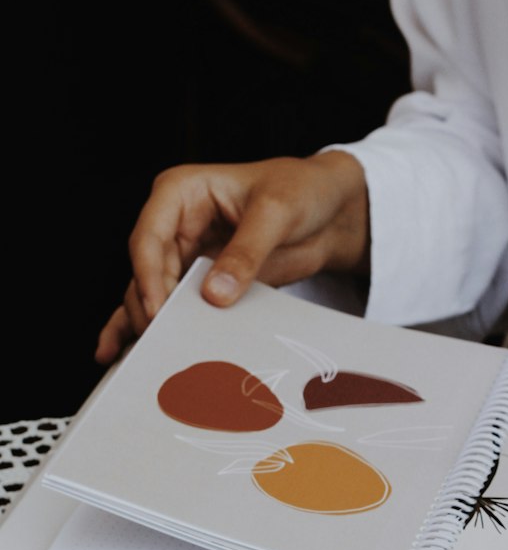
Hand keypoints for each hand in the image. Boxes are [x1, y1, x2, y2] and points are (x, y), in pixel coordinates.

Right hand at [96, 150, 368, 363]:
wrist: (329, 211)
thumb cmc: (301, 191)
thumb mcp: (277, 213)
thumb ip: (246, 252)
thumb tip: (214, 295)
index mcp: (179, 192)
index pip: (149, 238)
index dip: (148, 278)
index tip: (159, 313)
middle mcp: (174, 224)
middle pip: (146, 272)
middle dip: (151, 309)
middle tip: (160, 345)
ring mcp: (186, 255)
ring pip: (152, 293)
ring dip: (153, 324)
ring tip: (153, 358)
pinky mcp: (201, 281)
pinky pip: (173, 306)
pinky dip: (160, 326)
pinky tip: (136, 351)